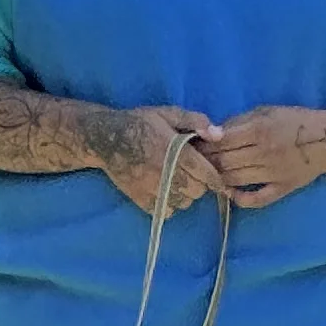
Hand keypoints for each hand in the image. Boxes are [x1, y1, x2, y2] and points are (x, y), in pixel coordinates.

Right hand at [95, 105, 224, 214]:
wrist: (106, 138)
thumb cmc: (140, 123)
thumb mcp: (169, 113)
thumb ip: (196, 121)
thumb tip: (219, 135)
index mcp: (176, 152)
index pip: (206, 174)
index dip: (216, 178)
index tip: (218, 179)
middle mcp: (166, 173)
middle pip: (197, 191)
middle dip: (200, 183)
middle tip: (193, 174)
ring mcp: (152, 189)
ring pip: (183, 203)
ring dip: (186, 195)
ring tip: (179, 182)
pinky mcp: (141, 200)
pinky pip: (166, 212)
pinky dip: (170, 205)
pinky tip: (166, 192)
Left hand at [203, 107, 325, 210]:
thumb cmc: (294, 121)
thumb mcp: (266, 112)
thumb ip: (239, 122)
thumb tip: (211, 133)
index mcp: (260, 129)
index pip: (221, 141)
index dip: (204, 145)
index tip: (193, 146)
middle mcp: (265, 152)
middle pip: (224, 162)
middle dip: (206, 162)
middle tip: (196, 162)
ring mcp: (274, 173)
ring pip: (234, 180)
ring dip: (217, 179)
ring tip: (209, 175)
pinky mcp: (282, 188)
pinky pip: (257, 199)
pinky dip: (240, 199)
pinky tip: (231, 193)